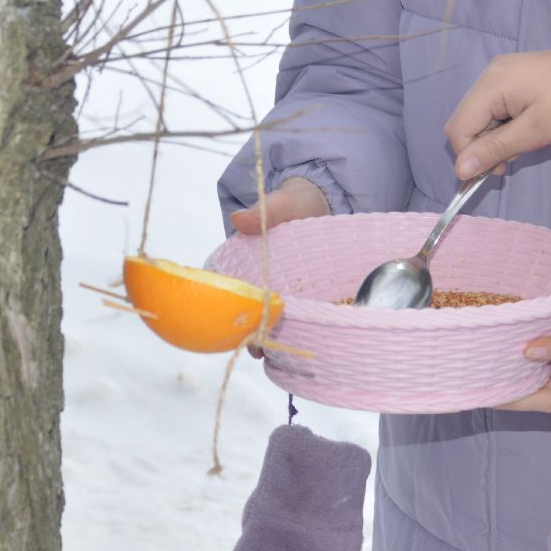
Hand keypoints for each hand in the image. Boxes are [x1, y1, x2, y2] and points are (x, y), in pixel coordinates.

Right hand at [231, 177, 329, 357]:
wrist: (323, 199)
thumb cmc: (294, 202)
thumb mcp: (278, 204)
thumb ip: (262, 212)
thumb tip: (239, 219)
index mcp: (248, 263)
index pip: (232, 291)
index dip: (228, 311)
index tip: (233, 327)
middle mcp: (263, 279)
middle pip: (252, 311)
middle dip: (252, 331)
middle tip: (257, 348)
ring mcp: (286, 288)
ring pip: (275, 317)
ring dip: (275, 335)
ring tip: (278, 352)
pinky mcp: (308, 291)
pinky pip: (300, 313)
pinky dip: (300, 326)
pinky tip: (304, 341)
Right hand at [444, 47, 550, 180]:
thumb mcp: (534, 131)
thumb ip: (495, 149)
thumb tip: (460, 170)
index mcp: (491, 84)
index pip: (458, 128)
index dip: (469, 155)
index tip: (497, 170)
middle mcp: (489, 75)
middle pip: (467, 121)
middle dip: (484, 146)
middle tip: (515, 156)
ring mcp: (500, 74)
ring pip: (481, 117)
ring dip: (496, 137)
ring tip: (526, 140)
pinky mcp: (512, 78)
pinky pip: (495, 107)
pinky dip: (504, 125)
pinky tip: (526, 128)